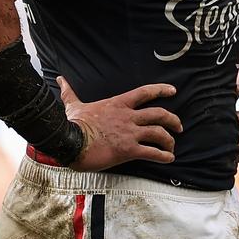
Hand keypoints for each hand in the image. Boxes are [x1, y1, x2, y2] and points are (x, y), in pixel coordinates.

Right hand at [58, 77, 182, 171]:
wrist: (69, 142)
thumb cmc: (71, 125)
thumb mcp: (73, 105)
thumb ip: (70, 92)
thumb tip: (60, 79)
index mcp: (118, 104)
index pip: (145, 92)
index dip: (161, 90)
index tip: (173, 91)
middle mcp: (128, 117)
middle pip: (159, 114)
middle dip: (173, 120)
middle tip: (178, 126)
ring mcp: (130, 133)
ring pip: (159, 133)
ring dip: (169, 140)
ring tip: (172, 146)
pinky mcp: (128, 150)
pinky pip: (152, 153)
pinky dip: (163, 156)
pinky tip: (168, 159)